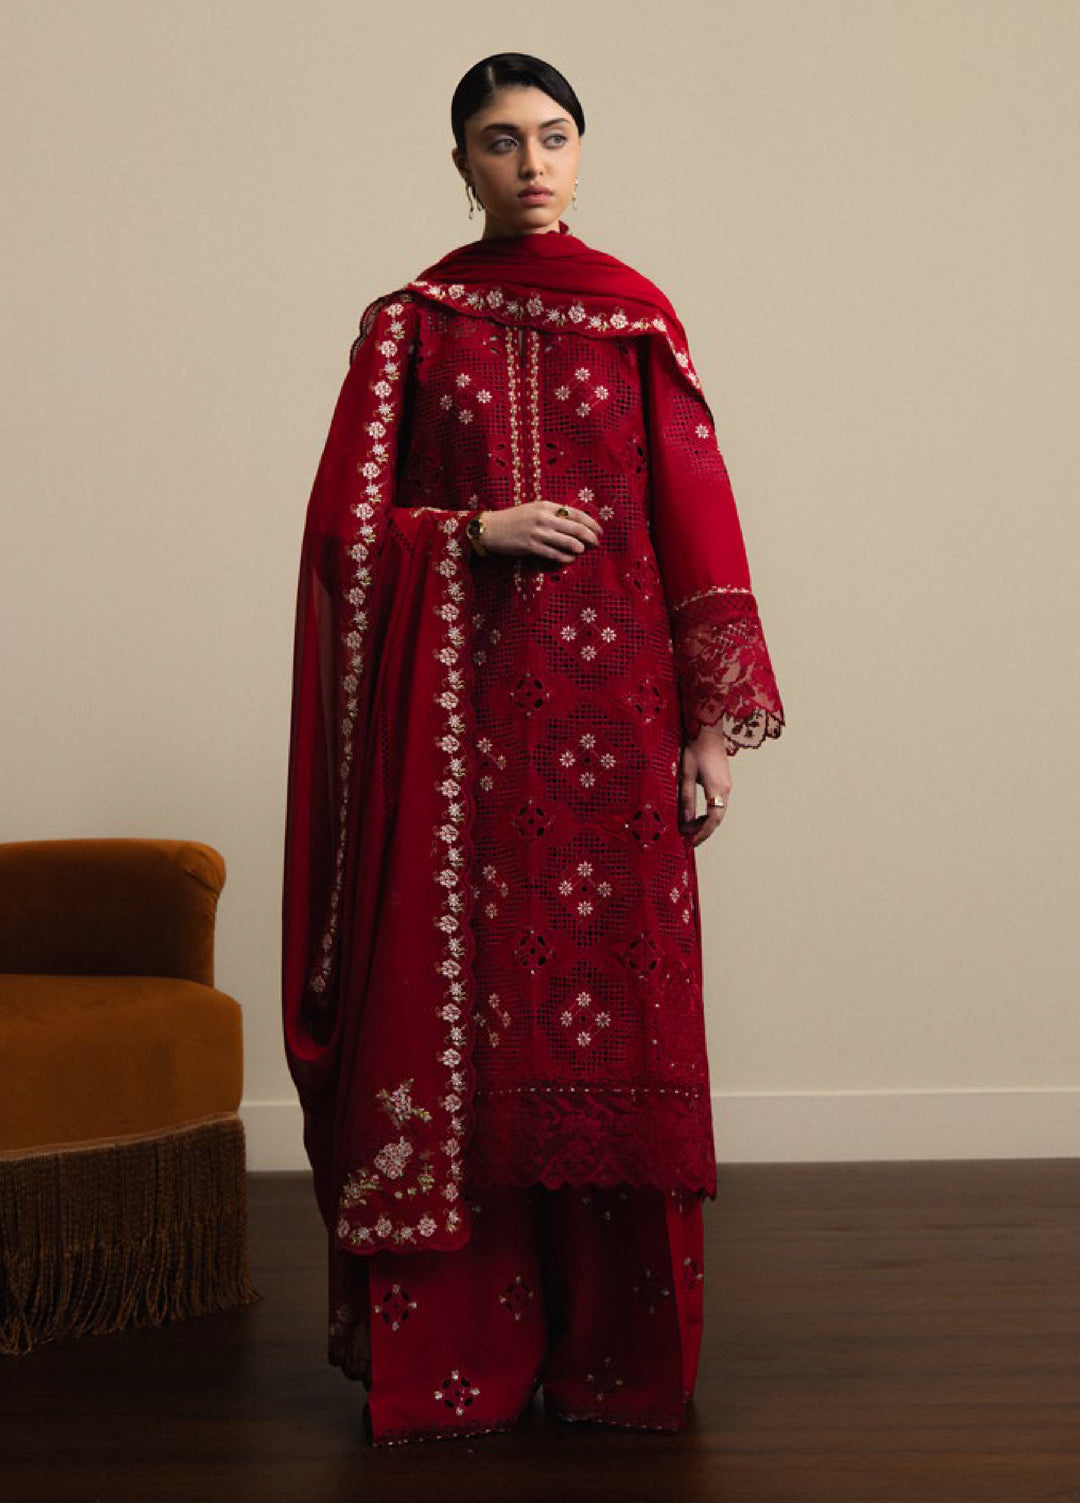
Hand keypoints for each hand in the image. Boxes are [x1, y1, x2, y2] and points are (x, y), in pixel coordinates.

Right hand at [478, 500, 601, 560]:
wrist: (491, 528)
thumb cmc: (513, 519)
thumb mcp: (534, 510)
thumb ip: (553, 514)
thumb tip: (575, 524)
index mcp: (546, 506)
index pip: (576, 513)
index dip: (591, 523)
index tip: (599, 530)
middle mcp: (544, 517)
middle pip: (576, 528)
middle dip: (590, 537)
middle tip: (596, 544)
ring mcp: (538, 533)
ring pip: (568, 542)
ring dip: (579, 548)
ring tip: (583, 551)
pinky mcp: (531, 547)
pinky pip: (555, 554)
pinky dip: (566, 558)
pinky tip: (570, 559)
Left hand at [678, 725, 732, 847]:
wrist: (706, 729)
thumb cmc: (694, 749)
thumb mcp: (685, 775)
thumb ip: (686, 800)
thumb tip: (685, 822)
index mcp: (717, 789)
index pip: (713, 820)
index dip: (702, 833)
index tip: (690, 842)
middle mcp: (726, 789)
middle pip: (717, 817)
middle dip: (703, 830)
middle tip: (688, 838)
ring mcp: (726, 784)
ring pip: (719, 810)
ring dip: (706, 821)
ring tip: (690, 828)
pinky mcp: (723, 779)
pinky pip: (718, 802)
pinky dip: (709, 812)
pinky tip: (697, 812)